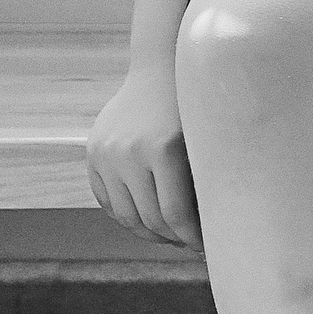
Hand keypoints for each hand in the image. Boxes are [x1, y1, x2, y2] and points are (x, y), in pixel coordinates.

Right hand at [87, 65, 202, 249]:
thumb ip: (207, 182)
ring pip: (125, 215)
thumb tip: (220, 231)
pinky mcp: (93, 152)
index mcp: (163, 148)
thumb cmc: (195, 107)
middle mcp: (129, 151)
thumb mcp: (206, 140)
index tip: (205, 245)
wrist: (160, 68)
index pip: (174, 215)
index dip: (191, 238)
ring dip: (148, 232)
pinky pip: (107, 200)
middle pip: (149, 219)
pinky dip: (126, 215)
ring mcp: (106, 152)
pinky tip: (147, 217)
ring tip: (169, 234)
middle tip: (189, 243)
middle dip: (172, 238)